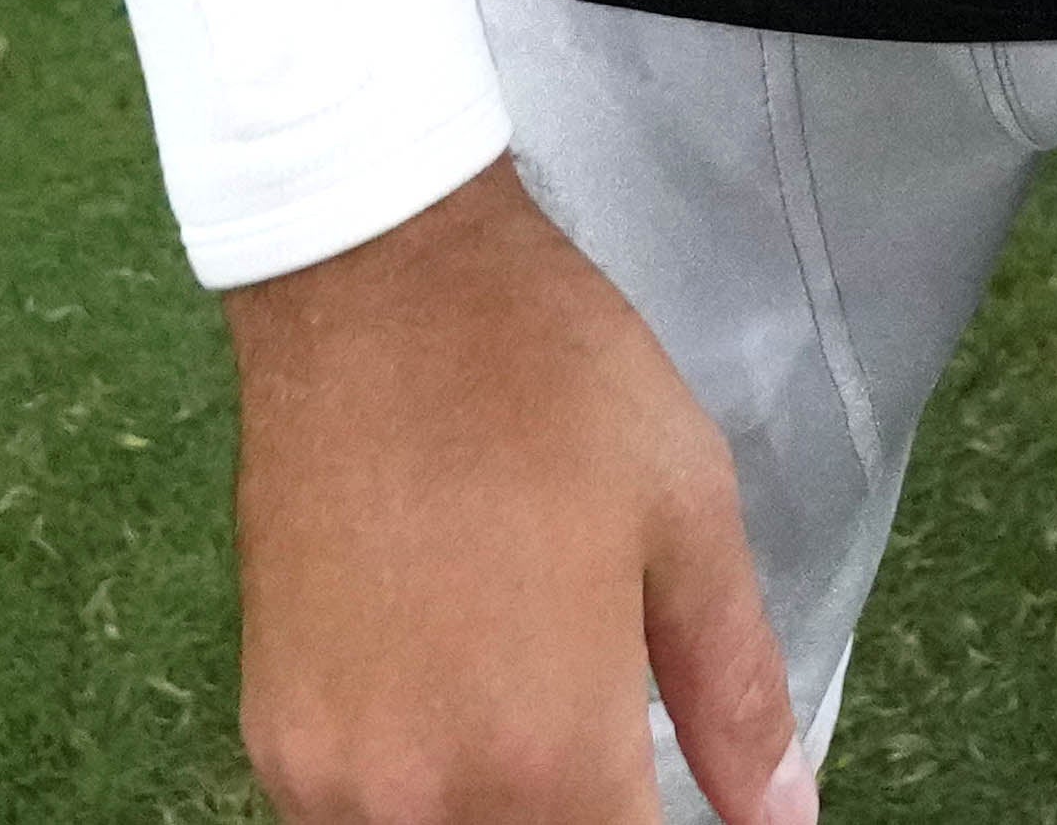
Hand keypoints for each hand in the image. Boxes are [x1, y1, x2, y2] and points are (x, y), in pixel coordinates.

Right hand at [223, 178, 810, 824]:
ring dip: (502, 812)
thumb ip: (738, 698)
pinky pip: (358, 818)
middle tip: (614, 744)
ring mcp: (330, 779)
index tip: (667, 788)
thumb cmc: (551, 385)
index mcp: (549, 759)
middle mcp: (425, 801)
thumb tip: (786, 820)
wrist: (373, 285)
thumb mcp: (689, 521)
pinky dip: (421, 796)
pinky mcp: (270, 737)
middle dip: (584, 819)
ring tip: (534, 708)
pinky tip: (457, 707)